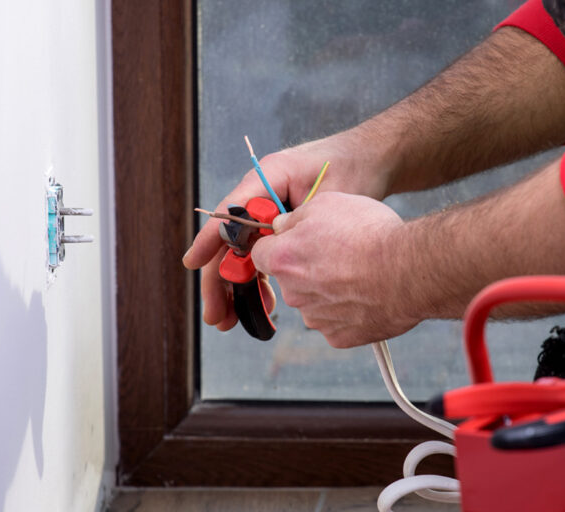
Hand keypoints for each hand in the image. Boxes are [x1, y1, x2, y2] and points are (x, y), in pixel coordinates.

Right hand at [182, 132, 393, 330]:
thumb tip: (268, 251)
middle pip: (230, 239)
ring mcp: (269, 212)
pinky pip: (262, 256)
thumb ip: (299, 220)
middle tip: (216, 315)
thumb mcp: (329, 195)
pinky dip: (260, 280)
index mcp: (267, 177)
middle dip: (220, 280)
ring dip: (238, 286)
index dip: (210, 239)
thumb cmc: (352, 169)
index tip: (192, 263)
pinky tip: (262, 304)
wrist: (371, 161)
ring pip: (244, 253)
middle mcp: (261, 194)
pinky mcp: (280, 228)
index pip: (230, 211)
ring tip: (231, 320)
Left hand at [251, 192, 419, 347]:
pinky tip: (368, 294)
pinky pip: (336, 321)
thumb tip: (282, 227)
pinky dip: (348, 310)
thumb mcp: (327, 203)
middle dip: (307, 267)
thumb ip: (295, 218)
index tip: (298, 240)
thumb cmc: (370, 234)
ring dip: (328, 289)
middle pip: (290, 278)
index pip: (261, 253)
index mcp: (282, 259)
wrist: (410, 271)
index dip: (280, 244)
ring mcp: (315, 319)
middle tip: (340, 253)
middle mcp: (293, 292)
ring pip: (313, 301)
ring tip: (361, 273)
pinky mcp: (338, 337)